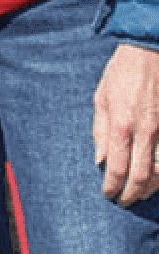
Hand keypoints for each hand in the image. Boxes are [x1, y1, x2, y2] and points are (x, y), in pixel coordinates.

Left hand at [93, 40, 158, 206]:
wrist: (151, 51)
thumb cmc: (122, 72)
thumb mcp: (101, 97)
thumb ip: (100, 129)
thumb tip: (100, 158)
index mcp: (121, 124)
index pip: (117, 167)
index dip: (112, 186)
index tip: (108, 194)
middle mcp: (145, 132)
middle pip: (141, 176)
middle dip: (132, 194)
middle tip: (124, 201)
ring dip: (151, 188)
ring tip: (141, 194)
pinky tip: (157, 177)